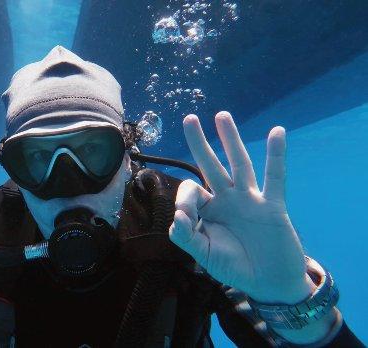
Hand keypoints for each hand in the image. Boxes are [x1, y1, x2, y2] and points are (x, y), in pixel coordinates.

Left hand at [169, 111, 312, 303]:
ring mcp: (250, 200)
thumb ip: (186, 237)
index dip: (185, 199)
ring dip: (231, 140)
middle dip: (199, 143)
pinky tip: (277, 132)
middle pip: (210, 165)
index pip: (191, 190)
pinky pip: (275, 177)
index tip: (187, 219)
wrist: (269, 283)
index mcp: (208, 211)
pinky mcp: (273, 206)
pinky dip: (277, 155)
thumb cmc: (235, 268)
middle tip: (189, 119)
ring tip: (222, 115)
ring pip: (239, 164)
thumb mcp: (204, 255)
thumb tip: (177, 216)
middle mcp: (227, 200)